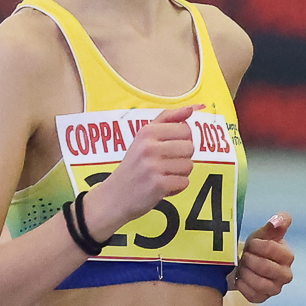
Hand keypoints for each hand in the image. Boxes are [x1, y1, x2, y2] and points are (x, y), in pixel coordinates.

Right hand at [81, 104, 198, 238]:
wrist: (114, 196)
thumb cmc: (133, 166)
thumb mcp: (144, 137)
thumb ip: (167, 119)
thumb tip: (192, 108)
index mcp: (147, 131)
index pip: (185, 129)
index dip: (182, 141)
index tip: (169, 149)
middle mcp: (149, 147)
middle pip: (190, 147)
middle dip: (182, 158)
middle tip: (165, 165)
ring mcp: (153, 166)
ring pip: (189, 166)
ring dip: (179, 174)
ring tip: (162, 176)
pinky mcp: (158, 185)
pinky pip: (184, 182)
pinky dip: (176, 187)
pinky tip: (162, 187)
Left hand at [230, 212, 295, 303]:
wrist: (243, 263)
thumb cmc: (256, 247)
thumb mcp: (264, 233)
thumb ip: (276, 223)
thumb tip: (280, 220)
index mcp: (288, 257)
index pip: (273, 249)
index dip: (258, 245)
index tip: (251, 244)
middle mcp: (285, 275)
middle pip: (266, 268)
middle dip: (250, 260)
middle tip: (244, 255)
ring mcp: (275, 289)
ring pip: (260, 284)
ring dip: (245, 273)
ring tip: (241, 266)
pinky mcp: (262, 298)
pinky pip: (252, 295)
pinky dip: (242, 285)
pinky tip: (239, 277)